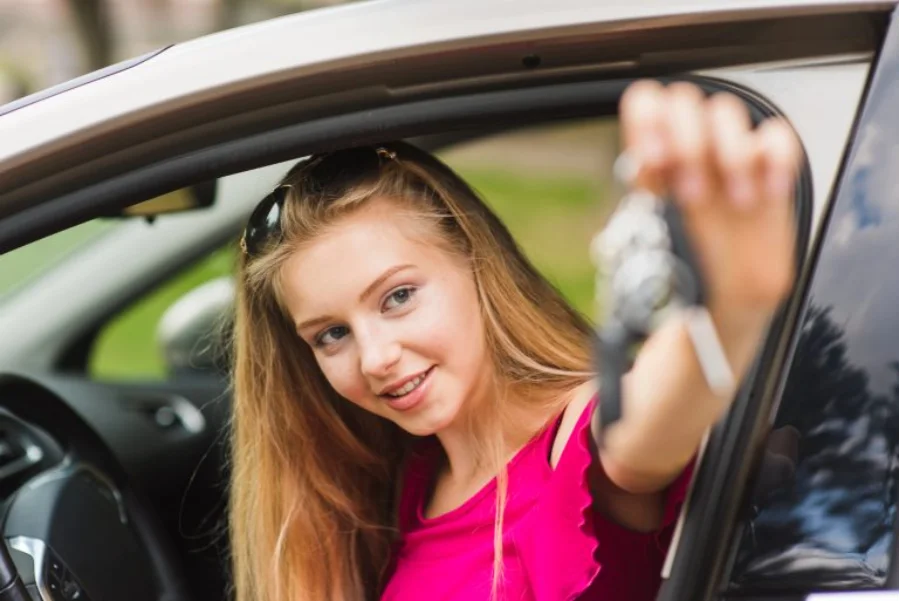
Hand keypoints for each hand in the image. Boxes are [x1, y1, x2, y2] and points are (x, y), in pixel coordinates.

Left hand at [619, 81, 801, 327]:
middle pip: (685, 100)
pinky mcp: (769, 167)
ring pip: (727, 111)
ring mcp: (729, 153)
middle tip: (692, 192)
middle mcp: (689, 146)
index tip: (654, 160)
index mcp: (654, 158)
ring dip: (729, 153)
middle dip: (686, 142)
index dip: (647, 120)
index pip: (646, 103)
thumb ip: (647, 202)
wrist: (724, 299)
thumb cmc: (683, 268)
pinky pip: (777, 135)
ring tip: (734, 200)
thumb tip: (644, 170)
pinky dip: (775, 160)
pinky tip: (766, 193)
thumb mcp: (653, 241)